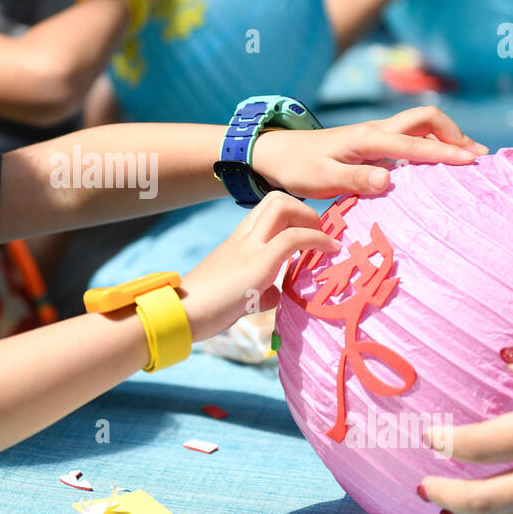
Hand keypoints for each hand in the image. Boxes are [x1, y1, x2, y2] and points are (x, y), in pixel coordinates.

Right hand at [179, 192, 337, 342]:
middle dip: (304, 211)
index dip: (294, 216)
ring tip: (325, 242)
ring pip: (283, 205)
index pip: (267, 211)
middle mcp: (243, 237)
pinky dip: (318, 240)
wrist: (181, 314)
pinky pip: (293, 238)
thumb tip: (276, 294)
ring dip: (311, 219)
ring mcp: (249, 247)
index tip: (310, 235)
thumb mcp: (237, 296)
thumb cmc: (204, 310)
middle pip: (276, 199)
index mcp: (237, 242)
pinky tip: (331, 251)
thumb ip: (259, 290)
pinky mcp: (257, 263)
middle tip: (318, 236)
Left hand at [251, 105, 487, 199]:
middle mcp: (376, 130)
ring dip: (446, 136)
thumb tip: (389, 179)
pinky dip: (431, 143)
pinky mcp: (373, 141)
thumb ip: (355, 179)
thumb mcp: (321, 179)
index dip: (445, 153)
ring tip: (468, 157)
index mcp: (367, 138)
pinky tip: (440, 161)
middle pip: (426, 119)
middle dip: (454, 133)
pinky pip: (411, 136)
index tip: (471, 163)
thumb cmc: (297, 168)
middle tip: (477, 157)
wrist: (277, 153)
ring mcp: (375, 134)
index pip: (414, 143)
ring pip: (421, 125)